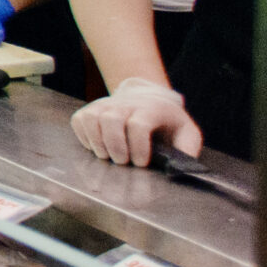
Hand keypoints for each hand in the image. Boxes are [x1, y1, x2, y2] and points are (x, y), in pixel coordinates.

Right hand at [70, 75, 201, 166]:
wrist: (149, 99)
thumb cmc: (168, 123)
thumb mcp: (187, 133)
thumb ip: (187, 149)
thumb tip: (177, 168)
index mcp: (152, 109)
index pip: (138, 125)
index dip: (138, 147)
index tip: (141, 163)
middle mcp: (126, 103)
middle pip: (111, 119)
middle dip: (115, 146)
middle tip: (122, 162)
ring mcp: (105, 104)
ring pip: (92, 118)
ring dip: (97, 142)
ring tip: (107, 156)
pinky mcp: (90, 109)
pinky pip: (79, 121)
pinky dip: (84, 137)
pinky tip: (97, 147)